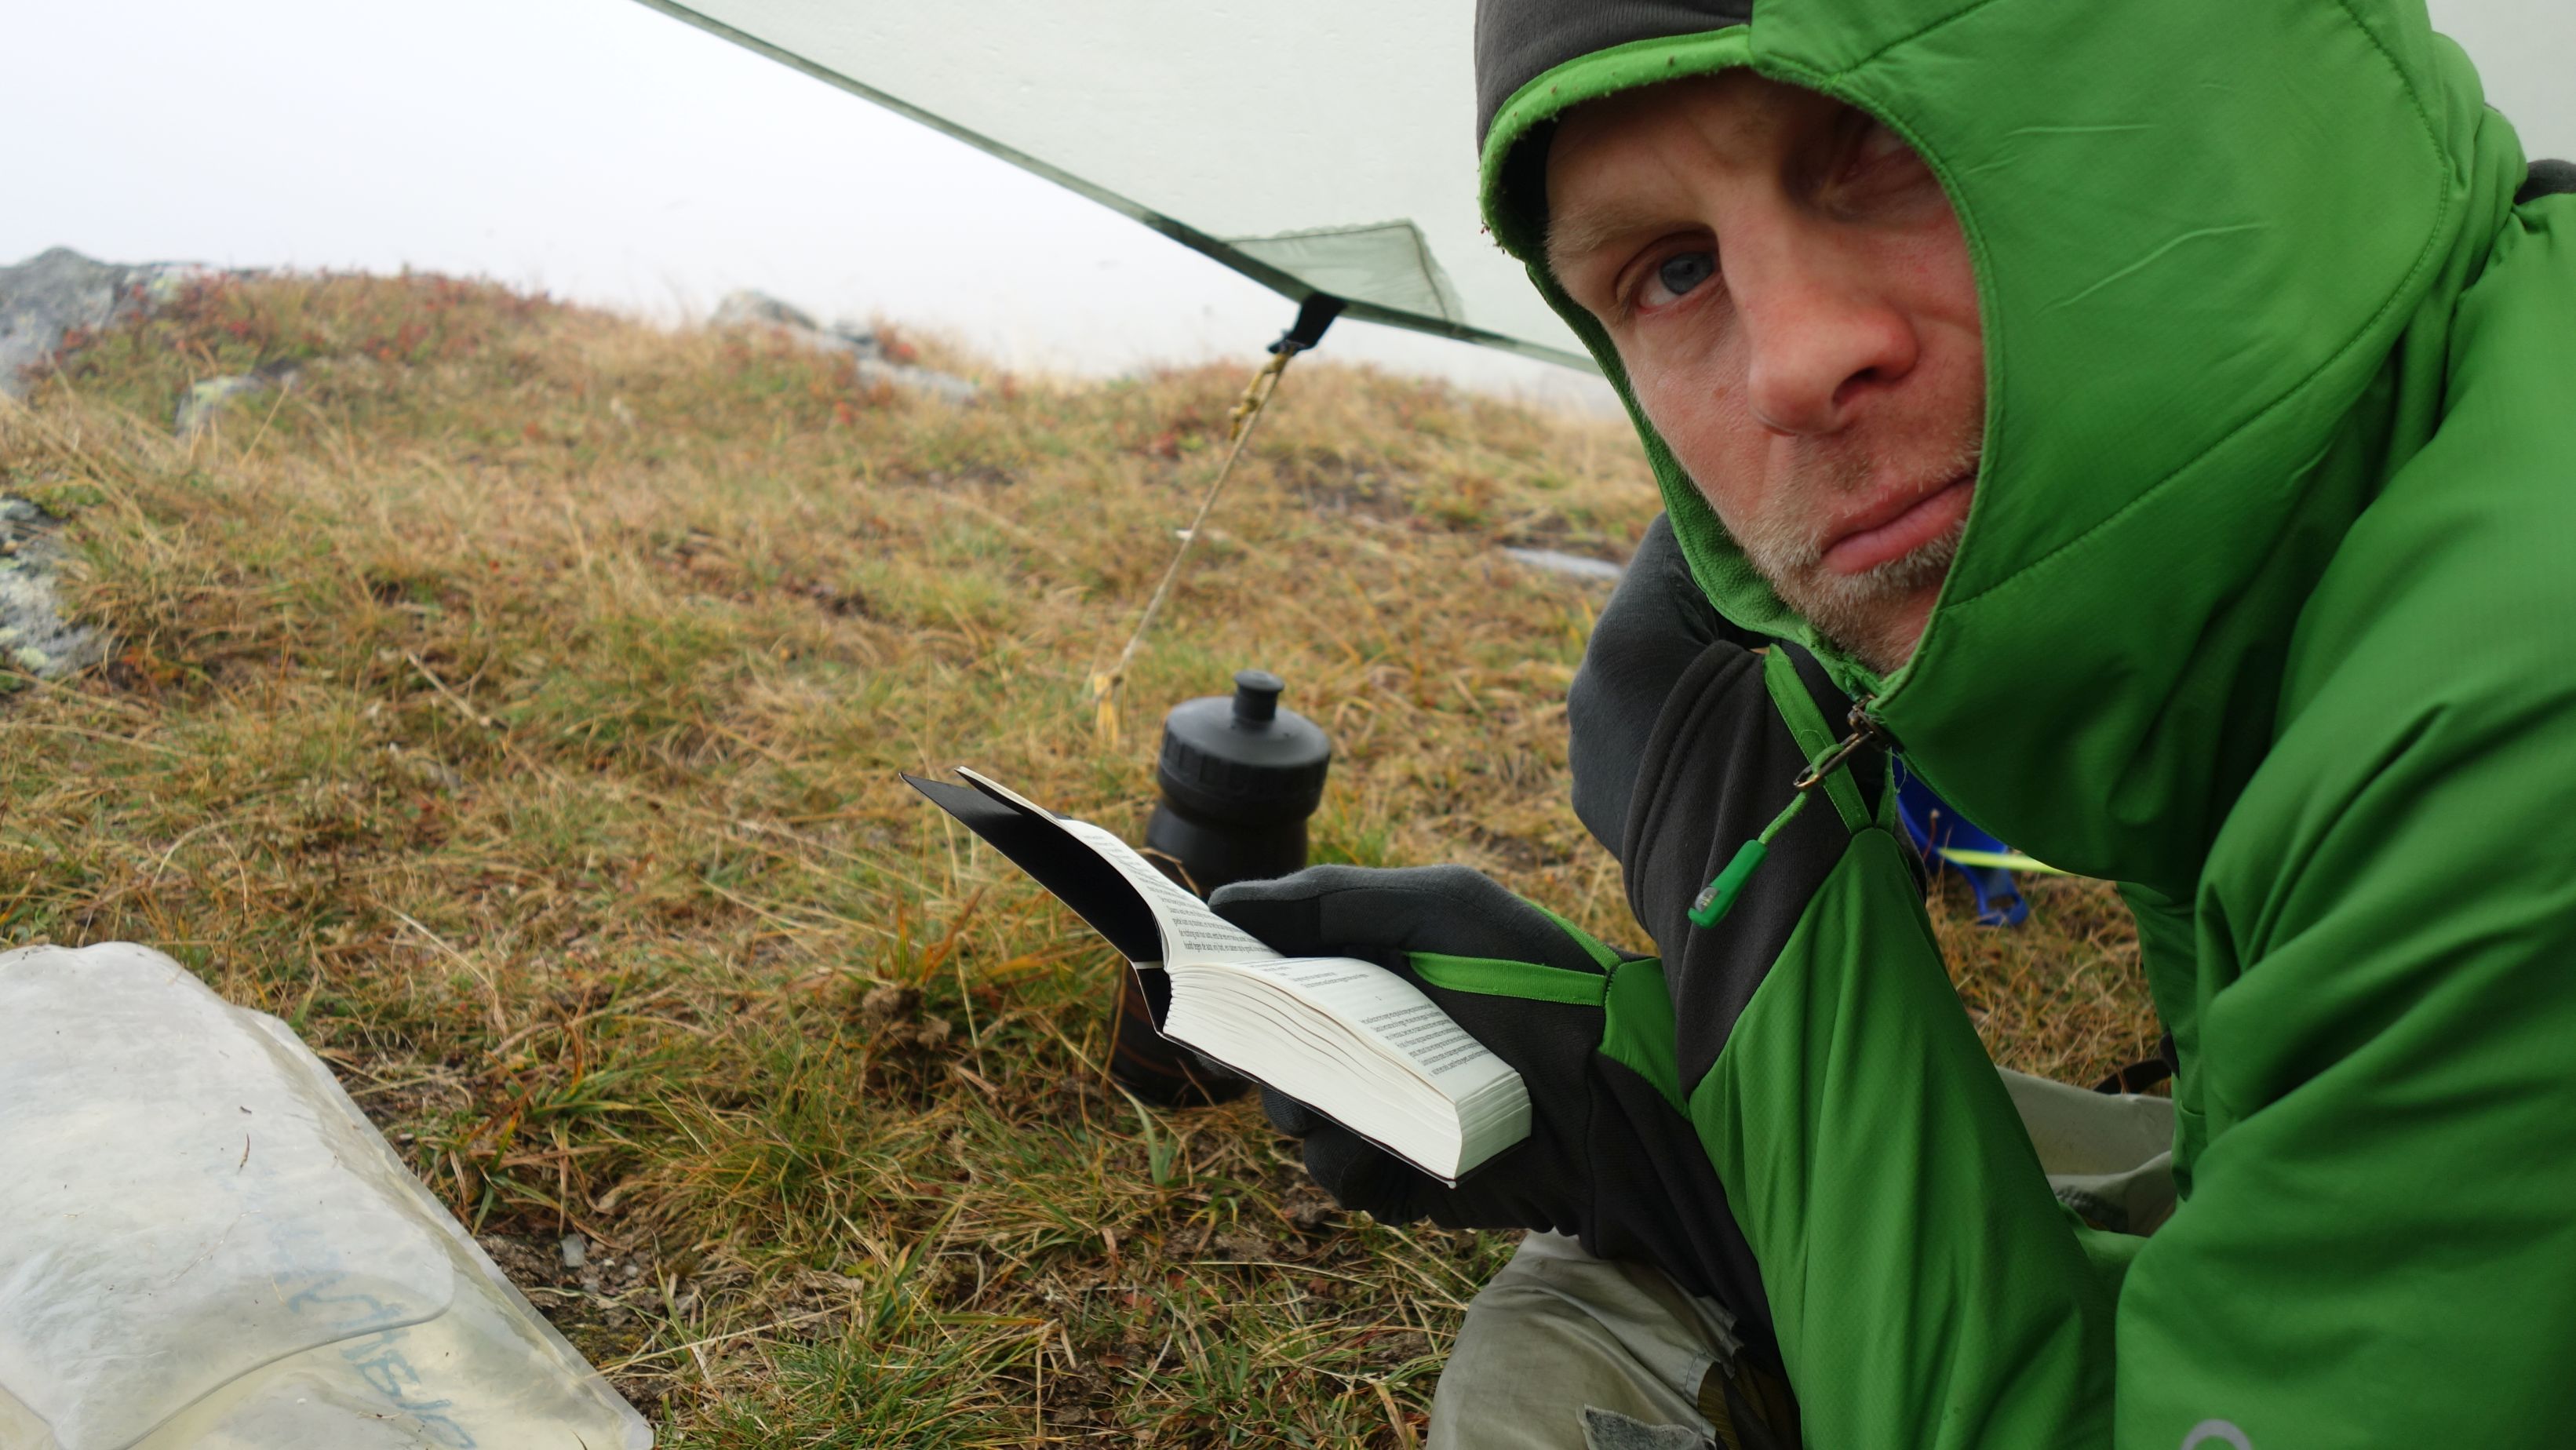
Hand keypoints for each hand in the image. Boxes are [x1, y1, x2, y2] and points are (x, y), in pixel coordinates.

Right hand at [1211, 864, 1759, 1301]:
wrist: (1617, 1089)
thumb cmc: (1536, 981)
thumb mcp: (1441, 908)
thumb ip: (1330, 899)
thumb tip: (1222, 902)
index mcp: (1361, 969)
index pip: (1263, 970)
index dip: (1222, 971)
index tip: (1185, 967)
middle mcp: (1360, 1039)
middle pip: (1260, 1047)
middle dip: (1260, 1042)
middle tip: (1290, 1034)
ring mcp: (1376, 1109)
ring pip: (1287, 1115)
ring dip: (1306, 1103)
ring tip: (1360, 1091)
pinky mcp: (1396, 1176)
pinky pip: (1332, 1174)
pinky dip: (1348, 1158)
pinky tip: (1390, 1140)